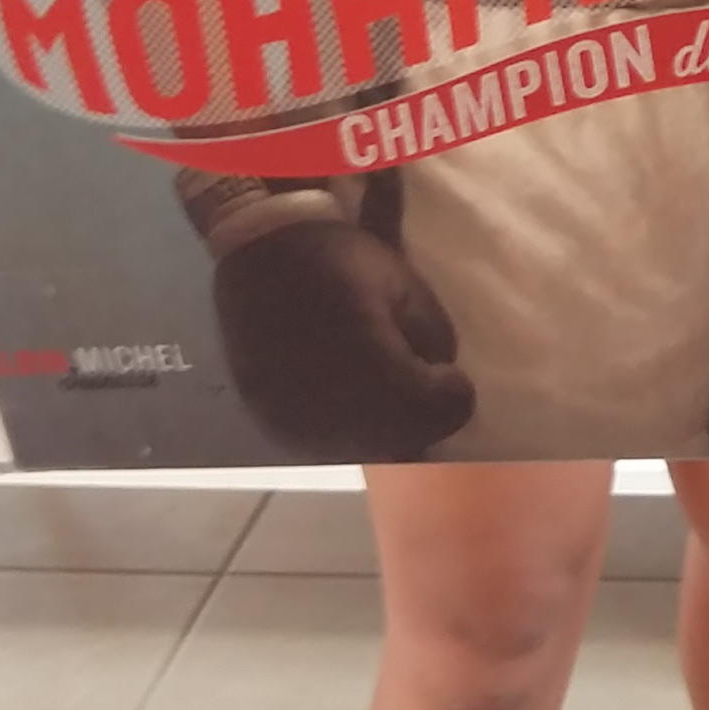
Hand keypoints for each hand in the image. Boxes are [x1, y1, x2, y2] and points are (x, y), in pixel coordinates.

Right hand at [211, 219, 474, 460]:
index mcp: (382, 376)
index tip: (444, 371)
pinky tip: (345, 396)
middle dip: (422, 415)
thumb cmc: (336, 261)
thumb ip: (434, 337)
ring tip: (382, 389)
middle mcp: (342, 418)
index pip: (445, 412)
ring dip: (386, 429)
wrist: (256, 257)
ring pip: (368, 452)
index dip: (453, 391)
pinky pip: (329, 446)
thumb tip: (436, 371)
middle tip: (417, 379)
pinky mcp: (276, 428)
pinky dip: (347, 429)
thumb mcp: (406, 285)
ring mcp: (304, 430)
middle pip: (409, 442)